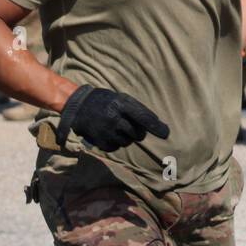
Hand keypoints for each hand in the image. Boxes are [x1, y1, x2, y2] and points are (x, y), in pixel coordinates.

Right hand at [56, 85, 170, 152]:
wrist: (79, 105)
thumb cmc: (106, 100)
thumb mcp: (121, 98)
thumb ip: (137, 109)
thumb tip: (156, 123)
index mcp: (121, 104)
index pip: (143, 117)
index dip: (156, 126)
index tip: (166, 133)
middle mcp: (114, 118)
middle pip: (138, 134)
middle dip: (139, 133)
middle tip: (131, 127)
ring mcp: (106, 131)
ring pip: (127, 142)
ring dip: (127, 138)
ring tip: (118, 128)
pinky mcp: (99, 141)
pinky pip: (116, 148)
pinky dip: (116, 143)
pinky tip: (110, 134)